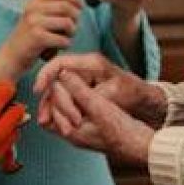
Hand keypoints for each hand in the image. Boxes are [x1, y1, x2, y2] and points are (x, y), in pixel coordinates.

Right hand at [0, 0, 81, 80]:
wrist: (11, 55)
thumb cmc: (29, 36)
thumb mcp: (36, 15)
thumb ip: (51, 7)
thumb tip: (76, 1)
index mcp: (34, 1)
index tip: (80, 6)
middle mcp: (33, 8)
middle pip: (66, 6)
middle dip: (76, 17)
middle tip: (73, 26)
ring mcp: (35, 22)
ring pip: (67, 22)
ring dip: (72, 32)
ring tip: (66, 37)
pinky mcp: (38, 37)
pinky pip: (63, 39)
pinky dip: (66, 44)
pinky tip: (59, 46)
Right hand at [34, 53, 165, 128]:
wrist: (145, 99)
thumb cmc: (132, 93)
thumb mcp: (114, 94)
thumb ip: (90, 93)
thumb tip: (68, 91)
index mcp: (90, 63)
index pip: (60, 62)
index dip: (46, 75)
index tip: (38, 90)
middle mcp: (83, 67)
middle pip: (55, 77)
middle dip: (47, 96)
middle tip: (43, 116)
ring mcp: (82, 77)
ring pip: (58, 88)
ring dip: (51, 104)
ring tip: (45, 122)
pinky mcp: (82, 87)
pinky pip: (65, 95)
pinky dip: (59, 107)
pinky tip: (53, 121)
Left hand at [46, 70, 153, 167]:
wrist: (142, 147)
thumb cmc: (121, 131)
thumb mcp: (98, 106)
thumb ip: (79, 90)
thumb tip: (63, 74)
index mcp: (70, 132)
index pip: (51, 107)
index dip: (57, 89)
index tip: (65, 74)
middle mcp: (72, 133)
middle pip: (55, 108)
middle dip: (60, 90)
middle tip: (68, 75)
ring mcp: (82, 130)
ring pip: (66, 108)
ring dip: (69, 92)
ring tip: (76, 79)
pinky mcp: (91, 126)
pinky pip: (77, 109)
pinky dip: (78, 97)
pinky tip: (85, 88)